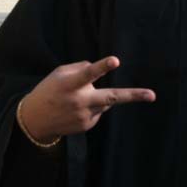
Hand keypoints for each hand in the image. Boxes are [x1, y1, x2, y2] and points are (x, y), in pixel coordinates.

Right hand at [19, 56, 155, 142]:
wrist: (35, 121)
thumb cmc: (49, 90)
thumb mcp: (59, 73)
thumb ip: (80, 68)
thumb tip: (99, 70)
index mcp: (70, 84)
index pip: (88, 73)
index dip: (102, 67)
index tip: (115, 60)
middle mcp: (79, 101)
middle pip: (110, 97)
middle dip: (133, 96)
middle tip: (152, 95)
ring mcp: (84, 116)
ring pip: (105, 101)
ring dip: (98, 97)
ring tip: (75, 99)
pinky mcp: (87, 125)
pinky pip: (98, 111)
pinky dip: (92, 106)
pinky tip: (75, 109)